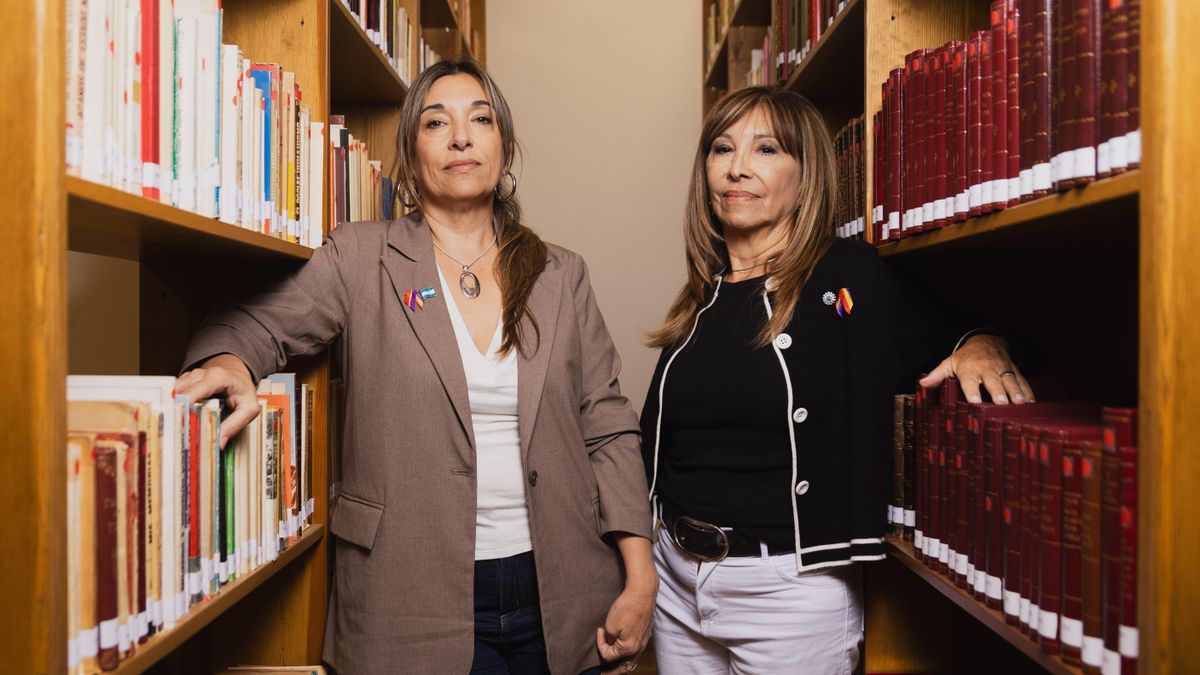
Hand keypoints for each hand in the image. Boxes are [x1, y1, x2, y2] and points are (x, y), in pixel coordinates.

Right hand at [175, 353, 259, 447]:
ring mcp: (189, 377)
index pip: (196, 390)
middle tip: (170, 429)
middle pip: (178, 391)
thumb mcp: (249, 408)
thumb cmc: (243, 390)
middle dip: (172, 409)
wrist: (236, 375)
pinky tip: (170, 420)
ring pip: (171, 392)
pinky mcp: (182, 383)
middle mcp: (199, 375)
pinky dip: (169, 406)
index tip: (176, 416)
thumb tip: (219, 443)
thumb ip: (235, 425)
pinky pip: (171, 395)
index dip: (184, 402)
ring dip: (168, 408)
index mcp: (217, 378)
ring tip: (167, 427)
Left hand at [596, 585, 654, 672]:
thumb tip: (611, 644)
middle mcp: (638, 648)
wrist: (643, 592)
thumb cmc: (627, 607)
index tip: (599, 632)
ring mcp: (644, 641)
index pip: (609, 656)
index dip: (600, 645)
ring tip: (614, 668)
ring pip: (632, 660)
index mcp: (629, 648)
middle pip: (624, 667)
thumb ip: (609, 641)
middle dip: (613, 672)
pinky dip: (629, 655)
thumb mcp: (611, 625)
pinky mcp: (646, 633)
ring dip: (622, 665)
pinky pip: (637, 650)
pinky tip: (625, 652)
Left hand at [919, 334, 1033, 404]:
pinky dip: (1028, 390)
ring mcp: (1002, 368)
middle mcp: (986, 368)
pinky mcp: (1014, 369)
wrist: (986, 340)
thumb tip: (922, 384)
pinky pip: (1022, 380)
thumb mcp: (949, 363)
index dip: (971, 391)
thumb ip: (937, 375)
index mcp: (969, 369)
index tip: (974, 401)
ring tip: (1020, 403)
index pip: (969, 380)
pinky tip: (1031, 401)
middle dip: (998, 391)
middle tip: (1002, 402)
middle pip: (992, 380)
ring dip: (1016, 391)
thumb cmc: (965, 357)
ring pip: (1010, 380)